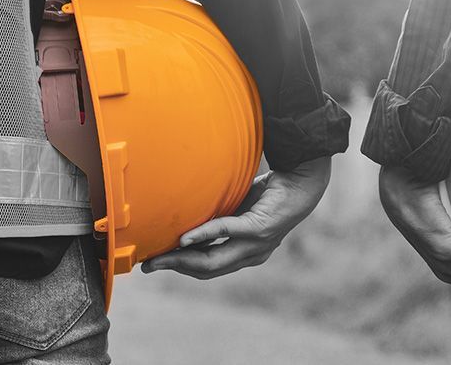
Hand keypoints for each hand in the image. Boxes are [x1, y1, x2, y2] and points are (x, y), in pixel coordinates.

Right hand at [141, 156, 330, 278]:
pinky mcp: (259, 228)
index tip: (155, 264)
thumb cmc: (270, 192)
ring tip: (158, 258)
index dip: (181, 268)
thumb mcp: (237, 208)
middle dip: (174, 268)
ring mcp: (256, 245)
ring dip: (182, 259)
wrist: (302, 180)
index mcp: (246, 254)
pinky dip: (203, 235)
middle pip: (206, 270)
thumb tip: (185, 216)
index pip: (208, 268)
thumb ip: (216, 218)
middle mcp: (251, 255)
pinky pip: (226, 233)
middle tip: (148, 266)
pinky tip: (184, 238)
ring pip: (213, 260)